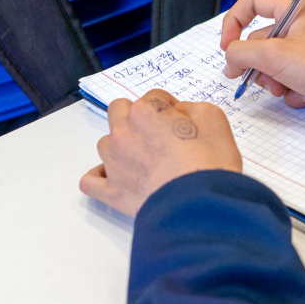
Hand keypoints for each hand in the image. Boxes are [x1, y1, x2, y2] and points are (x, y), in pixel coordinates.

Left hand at [79, 90, 242, 216]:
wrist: (200, 206)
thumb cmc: (210, 162)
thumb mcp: (213, 118)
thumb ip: (191, 107)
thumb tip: (178, 114)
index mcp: (147, 110)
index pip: (155, 97)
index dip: (171, 109)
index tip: (184, 125)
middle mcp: (123, 131)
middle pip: (120, 110)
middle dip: (138, 117)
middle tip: (161, 136)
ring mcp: (113, 162)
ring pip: (105, 143)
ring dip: (121, 145)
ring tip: (145, 161)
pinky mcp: (111, 191)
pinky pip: (90, 180)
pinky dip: (100, 176)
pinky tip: (114, 177)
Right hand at [221, 0, 304, 129]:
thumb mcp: (274, 55)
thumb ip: (241, 53)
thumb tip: (229, 58)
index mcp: (295, 11)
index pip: (253, 2)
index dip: (234, 21)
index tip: (227, 45)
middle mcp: (301, 28)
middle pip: (258, 40)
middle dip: (255, 63)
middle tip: (255, 76)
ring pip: (270, 65)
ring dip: (272, 80)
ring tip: (285, 87)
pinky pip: (286, 82)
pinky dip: (291, 92)